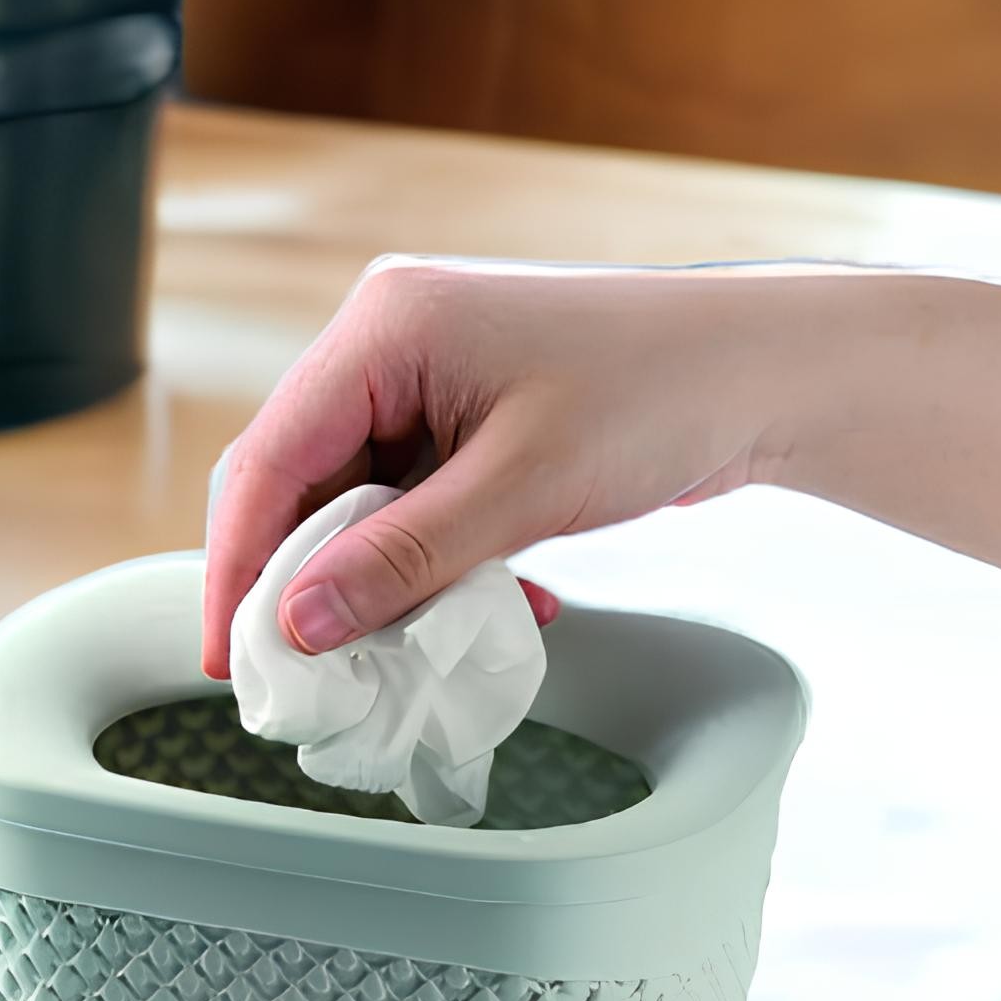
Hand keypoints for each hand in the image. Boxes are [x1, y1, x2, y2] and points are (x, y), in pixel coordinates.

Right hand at [201, 257, 829, 677]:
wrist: (767, 372)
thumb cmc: (660, 393)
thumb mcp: (521, 489)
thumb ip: (403, 559)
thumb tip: (300, 623)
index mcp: (386, 327)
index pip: (270, 458)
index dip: (238, 565)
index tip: (233, 655)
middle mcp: (392, 342)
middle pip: (303, 483)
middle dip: (307, 583)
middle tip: (305, 674)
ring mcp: (431, 379)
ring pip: (360, 504)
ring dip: (383, 582)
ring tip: (409, 648)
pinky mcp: (470, 417)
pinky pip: (415, 504)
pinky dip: (436, 564)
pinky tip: (494, 600)